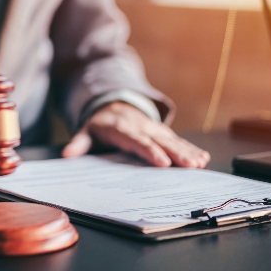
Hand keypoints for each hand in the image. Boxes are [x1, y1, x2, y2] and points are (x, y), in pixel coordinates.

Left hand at [62, 102, 209, 167]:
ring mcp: (153, 129)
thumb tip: (68, 154)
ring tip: (200, 163)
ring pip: (172, 140)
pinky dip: (191, 148)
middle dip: (176, 154)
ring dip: (187, 152)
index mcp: (122, 128)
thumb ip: (80, 143)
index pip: (137, 142)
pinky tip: (202, 158)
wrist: (113, 105)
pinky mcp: (162, 131)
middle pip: (159, 142)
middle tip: (191, 166)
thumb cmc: (100, 124)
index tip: (162, 163)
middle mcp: (141, 127)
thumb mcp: (86, 131)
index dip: (150, 152)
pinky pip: (178, 140)